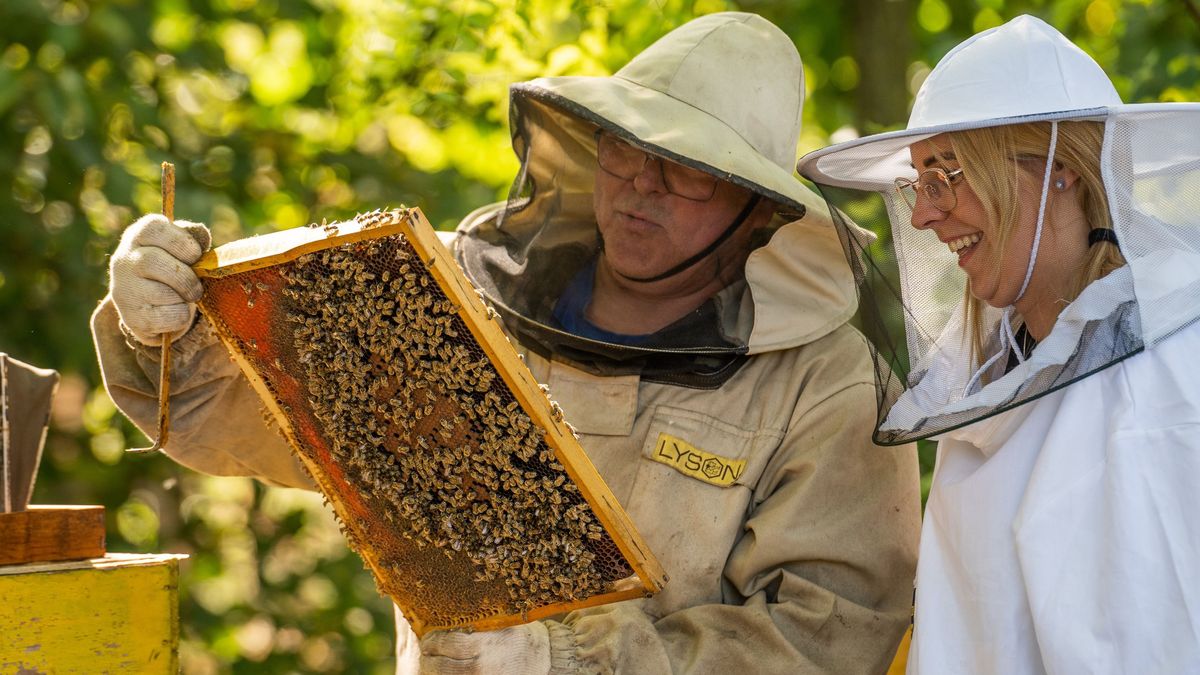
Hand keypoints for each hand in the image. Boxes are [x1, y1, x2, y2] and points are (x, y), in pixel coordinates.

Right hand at [109, 213, 210, 345]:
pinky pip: (169, 317)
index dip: (182, 242)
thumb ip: (192, 238)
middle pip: (154, 261)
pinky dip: (181, 317)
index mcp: (138, 236)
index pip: (154, 228)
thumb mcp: (180, 248)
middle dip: (185, 276)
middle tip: (196, 286)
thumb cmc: (173, 269)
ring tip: (183, 298)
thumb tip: (202, 235)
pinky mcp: (132, 317)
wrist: (153, 309)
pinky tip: (172, 311)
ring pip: (163, 293)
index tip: (195, 255)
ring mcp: (123, 290)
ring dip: (184, 297)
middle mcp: (124, 260)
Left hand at [419, 622, 550, 674]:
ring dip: (435, 672)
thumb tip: (449, 618)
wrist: (548, 659)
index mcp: (485, 646)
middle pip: (441, 668)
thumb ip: (478, 623)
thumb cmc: (524, 636)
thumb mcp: (503, 623)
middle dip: (428, 660)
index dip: (433, 642)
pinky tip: (448, 673)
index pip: (448, 644)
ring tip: (432, 665)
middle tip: (426, 653)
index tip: (428, 639)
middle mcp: (481, 668)